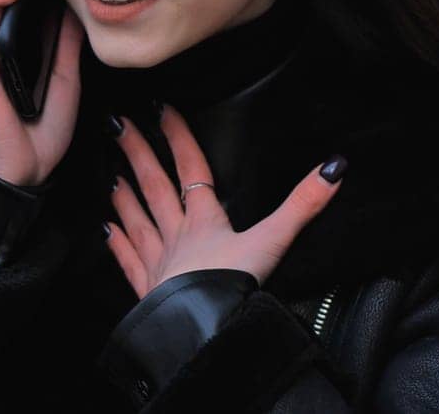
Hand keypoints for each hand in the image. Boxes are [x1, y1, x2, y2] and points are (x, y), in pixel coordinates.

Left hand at [103, 103, 345, 295]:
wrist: (202, 331)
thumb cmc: (234, 286)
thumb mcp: (274, 241)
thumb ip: (302, 204)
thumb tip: (333, 167)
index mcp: (205, 221)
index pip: (191, 169)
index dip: (178, 137)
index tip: (160, 109)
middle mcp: (177, 235)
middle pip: (155, 186)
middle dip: (138, 154)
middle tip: (116, 126)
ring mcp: (159, 262)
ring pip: (138, 220)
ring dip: (124, 197)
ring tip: (111, 176)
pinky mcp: (148, 290)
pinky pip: (128, 261)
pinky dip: (116, 244)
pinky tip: (105, 231)